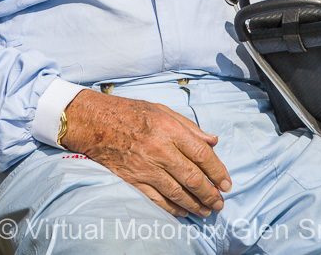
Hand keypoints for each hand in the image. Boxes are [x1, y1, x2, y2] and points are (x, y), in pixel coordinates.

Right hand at [62, 89, 230, 216]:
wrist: (94, 121)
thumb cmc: (129, 112)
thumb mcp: (162, 109)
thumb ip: (189, 127)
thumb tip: (213, 142)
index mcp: (168, 128)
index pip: (201, 154)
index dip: (218, 171)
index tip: (226, 183)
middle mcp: (159, 149)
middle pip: (192, 177)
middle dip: (210, 193)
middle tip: (219, 202)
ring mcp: (145, 167)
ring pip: (177, 192)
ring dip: (195, 204)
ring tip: (206, 210)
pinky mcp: (132, 180)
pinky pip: (157, 200)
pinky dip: (172, 208)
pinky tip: (183, 211)